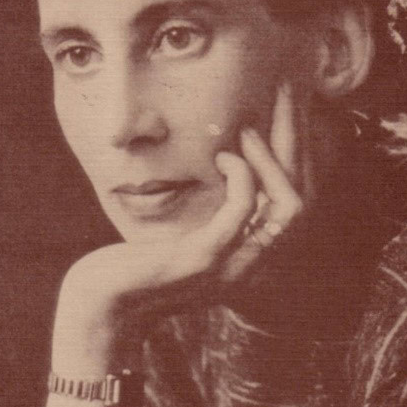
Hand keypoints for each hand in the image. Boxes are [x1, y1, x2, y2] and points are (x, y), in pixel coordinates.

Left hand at [52, 84, 302, 372]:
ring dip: (270, 160)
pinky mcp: (205, 259)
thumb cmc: (143, 264)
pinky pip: (242, 210)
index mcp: (254, 260)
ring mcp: (234, 267)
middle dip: (294, 146)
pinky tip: (224, 157)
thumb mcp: (192, 237)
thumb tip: (231, 166)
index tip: (286, 116)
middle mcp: (256, 268)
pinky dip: (241, 177)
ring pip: (287, 207)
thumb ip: (219, 217)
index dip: (298, 159)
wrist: (105, 302)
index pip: (297, 205)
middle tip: (278, 103)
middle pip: (301, 202)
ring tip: (246, 131)